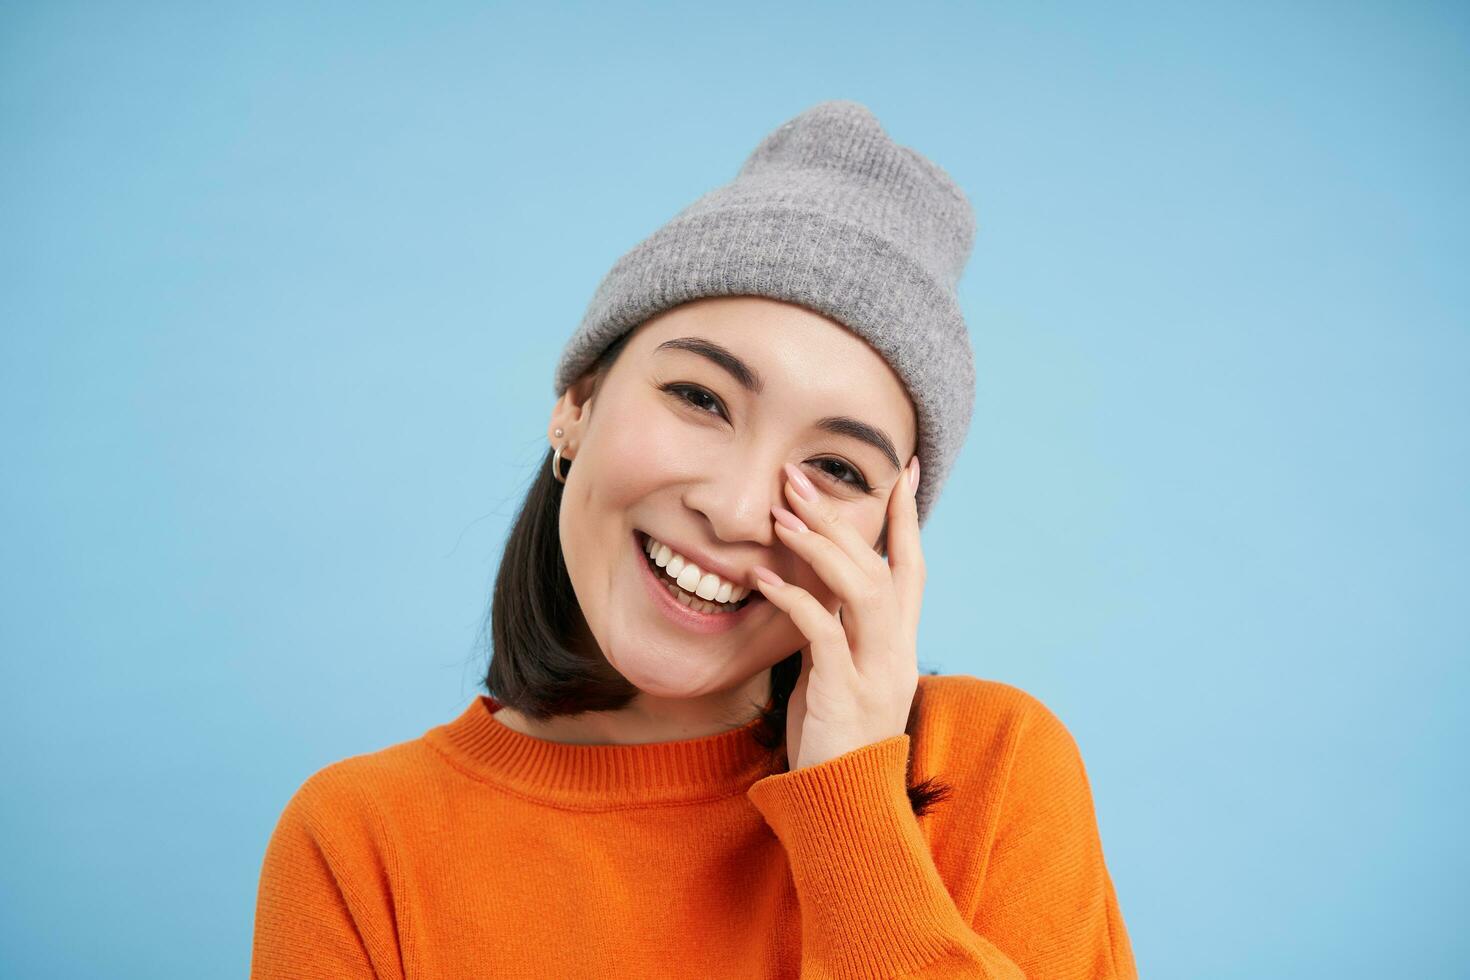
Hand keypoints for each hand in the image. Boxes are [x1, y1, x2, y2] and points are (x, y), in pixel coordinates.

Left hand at [752, 456, 924, 771]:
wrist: (843, 805)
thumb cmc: (832, 737)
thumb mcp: (836, 672)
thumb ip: (834, 628)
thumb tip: (810, 583)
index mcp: (899, 643)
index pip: (911, 567)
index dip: (907, 518)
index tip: (903, 470)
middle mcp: (896, 651)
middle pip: (881, 566)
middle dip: (843, 516)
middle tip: (800, 476)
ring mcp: (875, 671)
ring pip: (865, 590)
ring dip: (823, 547)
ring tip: (781, 513)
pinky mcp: (844, 692)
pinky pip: (824, 632)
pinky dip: (796, 598)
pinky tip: (764, 577)